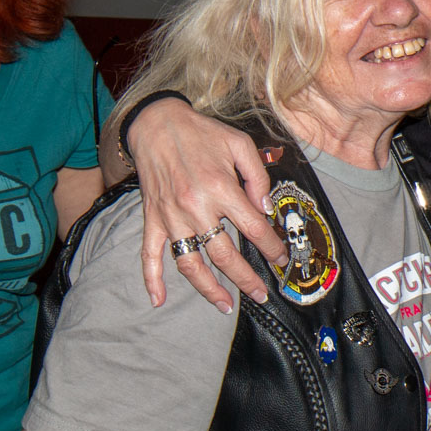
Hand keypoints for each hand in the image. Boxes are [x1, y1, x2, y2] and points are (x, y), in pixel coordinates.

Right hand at [125, 99, 284, 310]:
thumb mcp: (240, 145)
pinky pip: (149, 255)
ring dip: (208, 289)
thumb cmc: (202, 134)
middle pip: (225, 256)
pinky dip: (151, 279)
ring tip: (225, 305)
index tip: (281, 259)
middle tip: (262, 294)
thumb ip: (258, 177)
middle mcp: (195, 208)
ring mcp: (171, 218)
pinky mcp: (152, 220)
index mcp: (221, 189)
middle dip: (246, 280)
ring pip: (190, 264)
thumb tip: (265, 209)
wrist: (157, 125)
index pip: (253, 229)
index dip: (271, 247)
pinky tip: (159, 300)